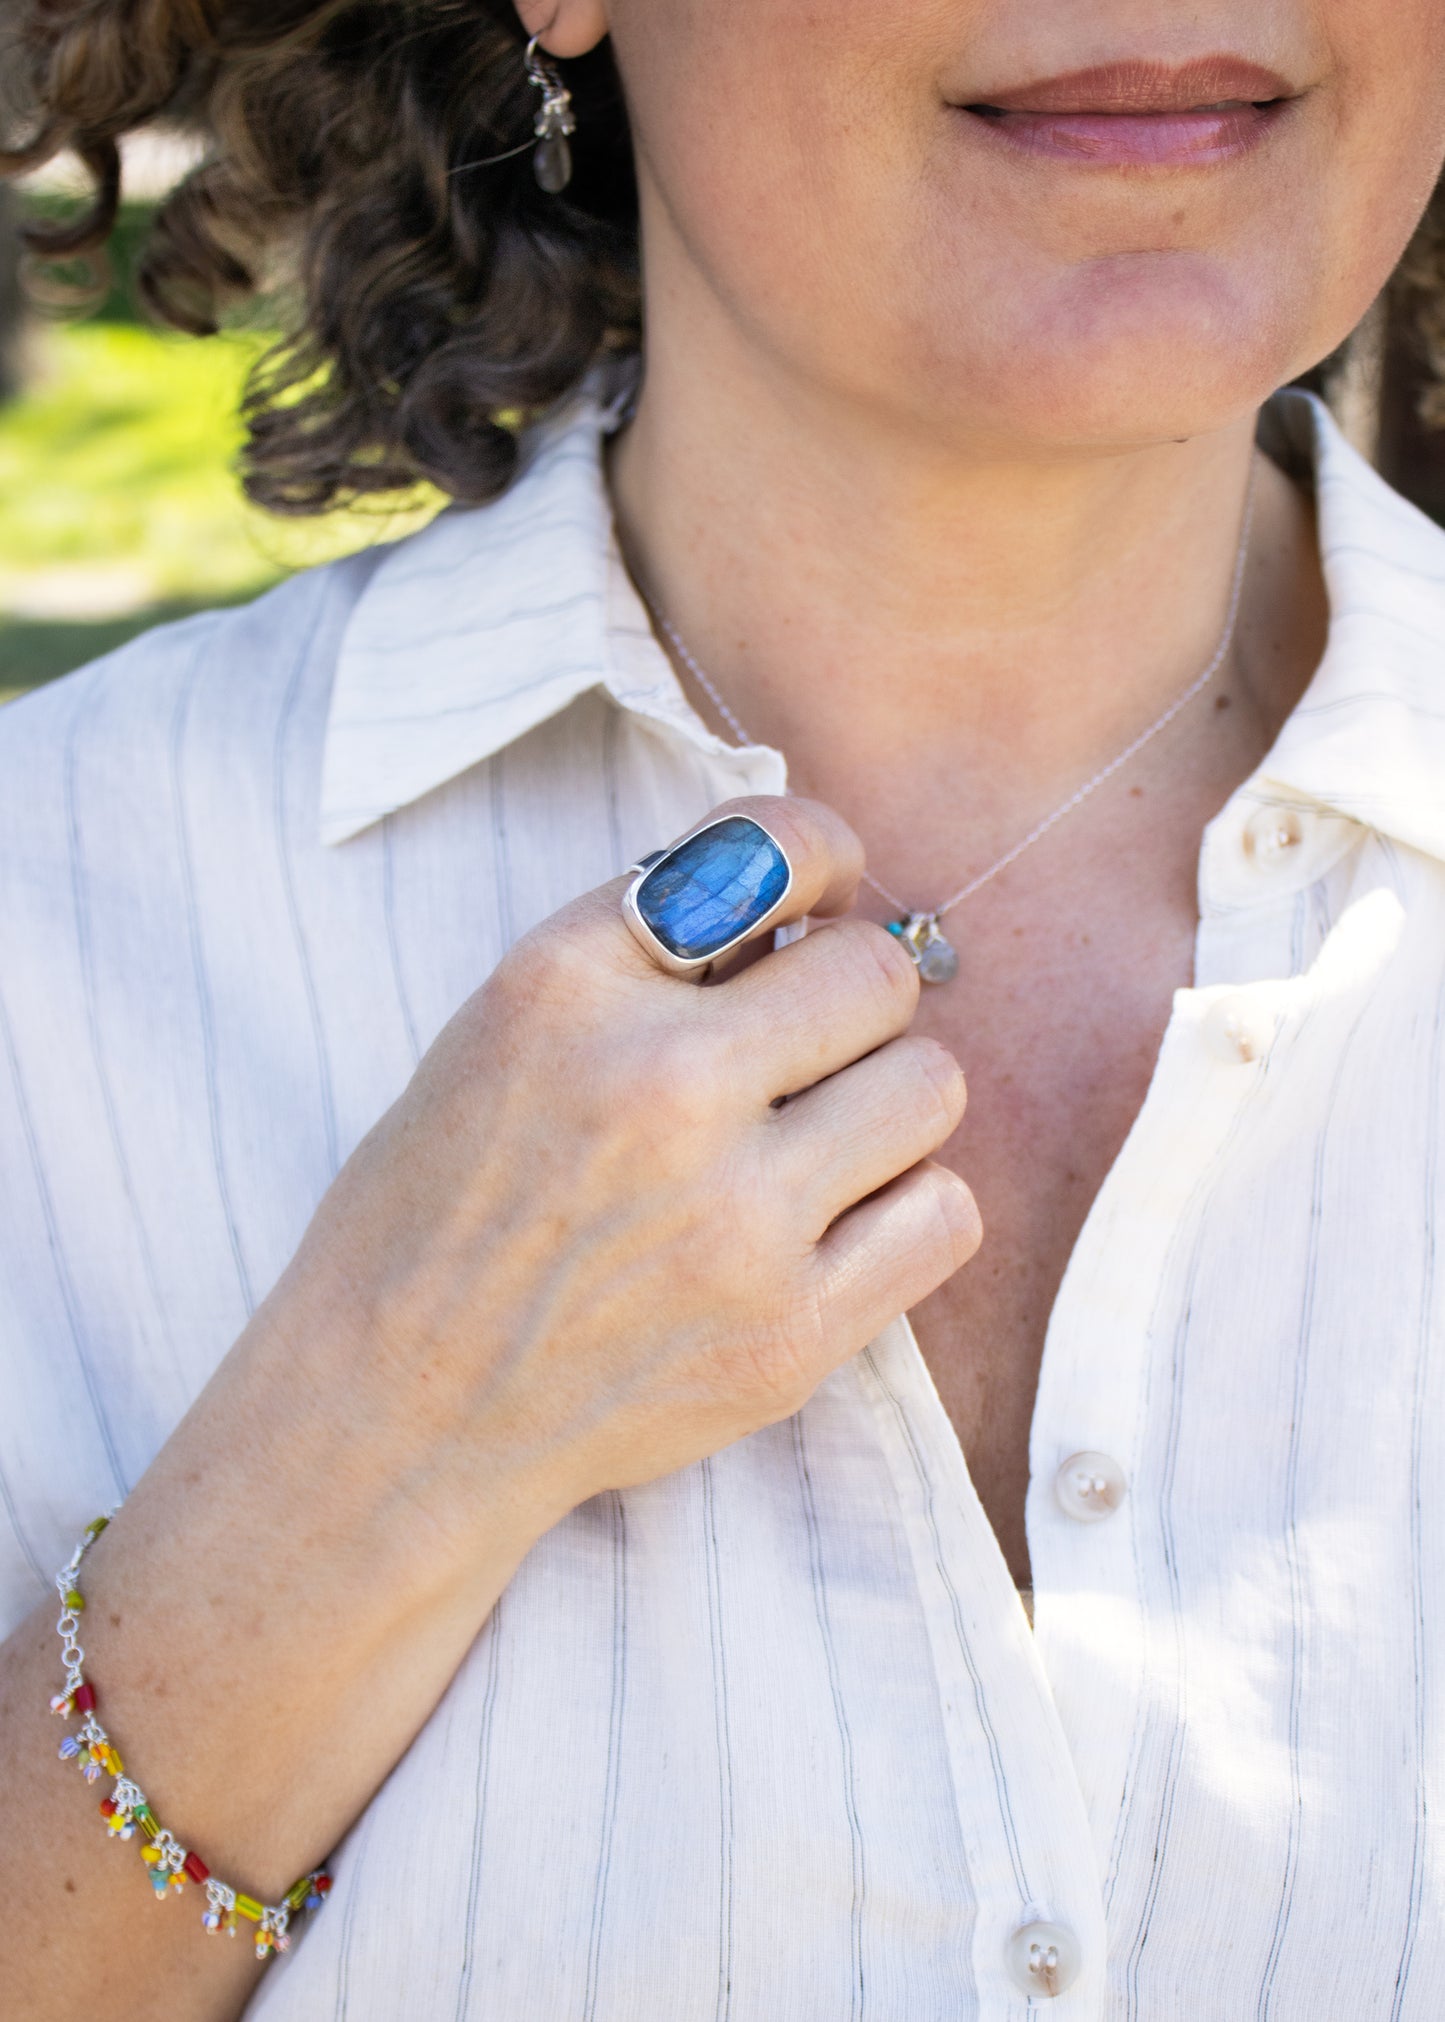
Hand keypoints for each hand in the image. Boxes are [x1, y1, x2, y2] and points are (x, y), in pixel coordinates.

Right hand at [0, 795, 981, 2019]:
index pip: (789, 846)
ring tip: (809, 1144)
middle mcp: (648, 1086)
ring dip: (892, 1103)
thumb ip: (639, 945)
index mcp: (558, 984)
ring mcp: (724, 1220)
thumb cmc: (426, 1223)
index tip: (826, 887)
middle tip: (815, 1038)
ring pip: (930, 1086)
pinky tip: (820, 1235)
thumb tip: (805, 859)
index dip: (831, 859)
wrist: (381, 1434)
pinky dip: (907, 1213)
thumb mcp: (495, 1041)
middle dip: (871, 993)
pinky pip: (942, 1212)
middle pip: (889, 971)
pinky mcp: (790, 1339)